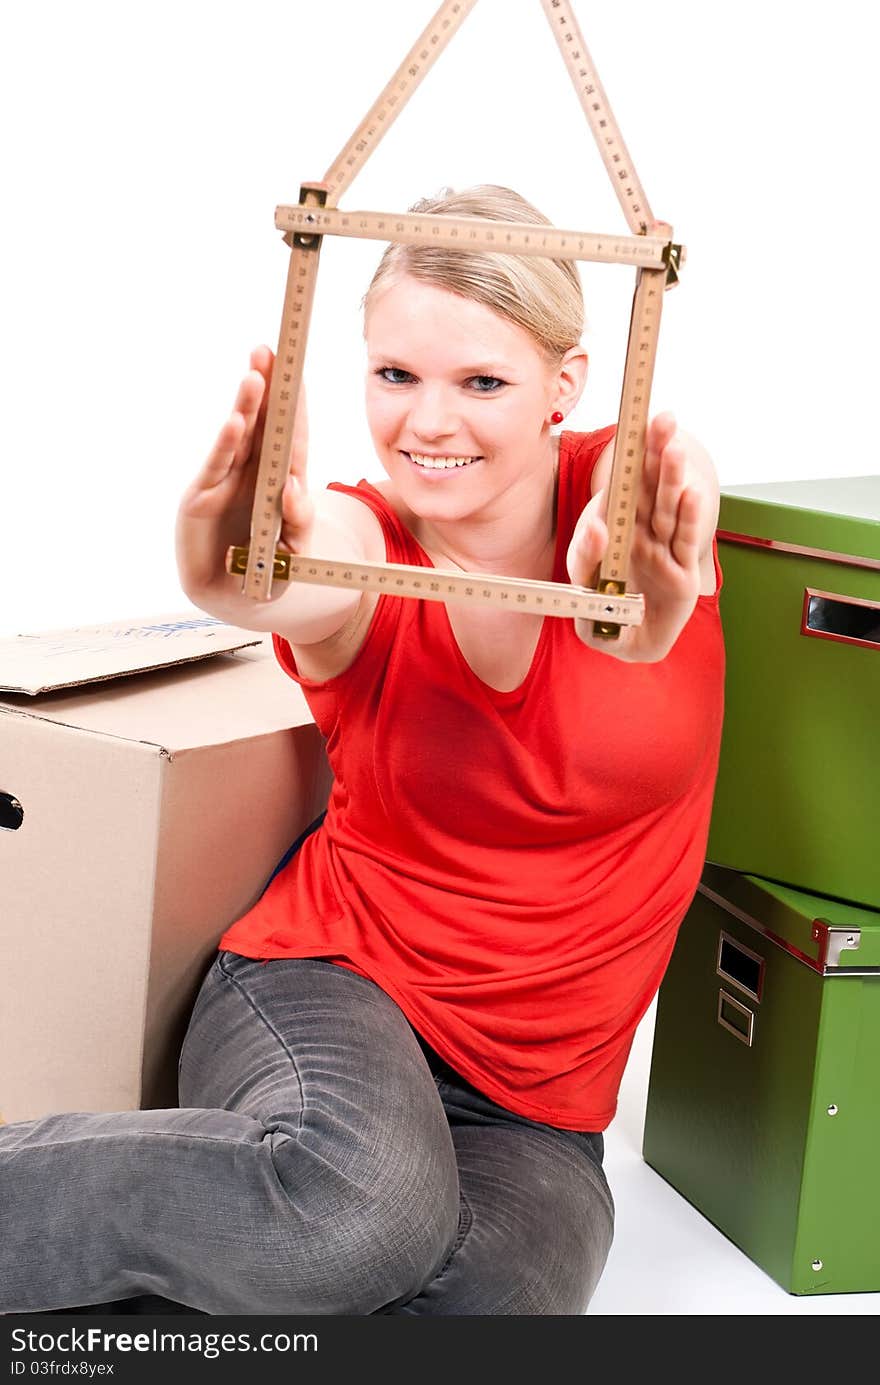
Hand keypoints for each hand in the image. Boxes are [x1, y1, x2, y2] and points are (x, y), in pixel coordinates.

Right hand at [174, 345, 312, 602]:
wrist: (235, 599)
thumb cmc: (270, 571)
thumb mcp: (295, 552)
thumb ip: (298, 523)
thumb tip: (294, 488)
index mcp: (281, 479)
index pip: (293, 435)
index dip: (296, 404)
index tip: (299, 368)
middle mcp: (252, 473)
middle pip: (264, 424)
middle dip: (268, 388)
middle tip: (271, 350)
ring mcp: (225, 482)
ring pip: (240, 438)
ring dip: (247, 407)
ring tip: (256, 375)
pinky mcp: (200, 498)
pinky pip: (216, 468)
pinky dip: (226, 446)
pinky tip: (235, 421)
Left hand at [566, 413, 703, 661]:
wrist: (625, 643)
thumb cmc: (600, 609)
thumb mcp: (581, 582)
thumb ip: (585, 555)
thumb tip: (598, 527)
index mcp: (615, 525)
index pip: (623, 484)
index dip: (630, 454)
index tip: (636, 422)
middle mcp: (642, 532)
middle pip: (649, 486)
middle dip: (655, 452)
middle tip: (663, 418)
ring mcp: (663, 550)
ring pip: (667, 508)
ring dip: (670, 478)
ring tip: (674, 447)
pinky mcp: (680, 574)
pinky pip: (682, 543)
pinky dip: (687, 519)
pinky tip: (692, 491)